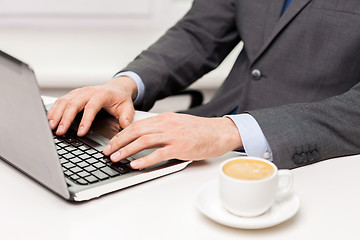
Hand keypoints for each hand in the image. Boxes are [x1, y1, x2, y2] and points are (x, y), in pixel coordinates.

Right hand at [47, 76, 136, 135]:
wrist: (115, 88)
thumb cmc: (120, 98)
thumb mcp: (127, 107)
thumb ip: (126, 117)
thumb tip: (125, 126)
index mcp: (102, 95)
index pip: (91, 107)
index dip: (85, 120)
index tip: (80, 132)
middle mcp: (88, 92)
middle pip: (73, 104)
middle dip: (65, 118)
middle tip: (60, 131)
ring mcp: (79, 92)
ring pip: (64, 101)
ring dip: (56, 114)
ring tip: (51, 127)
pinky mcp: (73, 95)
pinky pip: (60, 101)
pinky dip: (53, 109)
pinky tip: (49, 119)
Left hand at [103, 112, 242, 168]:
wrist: (219, 132)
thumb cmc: (200, 130)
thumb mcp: (178, 124)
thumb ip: (162, 128)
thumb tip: (145, 137)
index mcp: (165, 118)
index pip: (137, 124)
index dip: (121, 134)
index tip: (112, 142)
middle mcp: (166, 125)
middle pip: (136, 131)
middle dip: (118, 142)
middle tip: (107, 151)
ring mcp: (173, 135)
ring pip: (143, 141)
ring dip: (126, 150)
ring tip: (115, 158)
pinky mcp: (180, 147)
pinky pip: (158, 154)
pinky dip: (145, 160)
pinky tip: (135, 165)